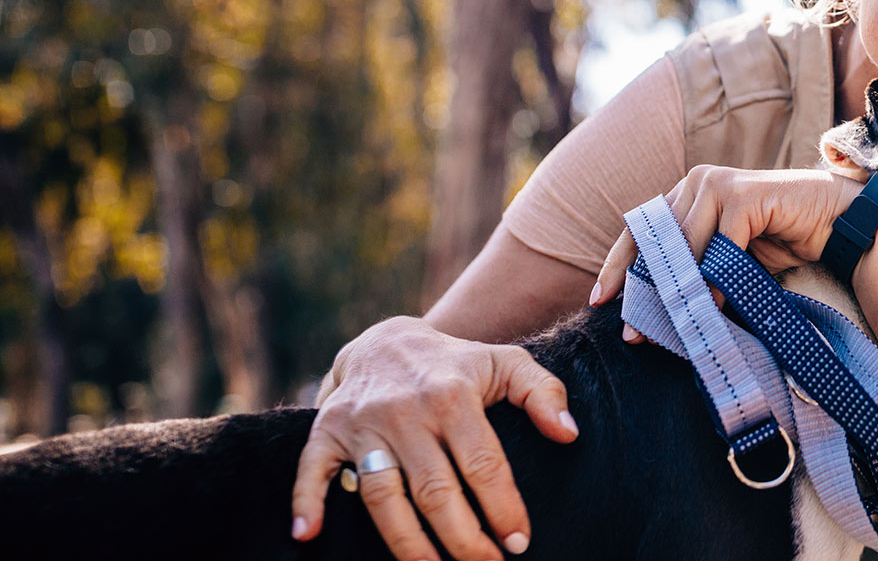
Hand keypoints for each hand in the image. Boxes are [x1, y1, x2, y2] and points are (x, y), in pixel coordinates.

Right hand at [290, 316, 579, 560]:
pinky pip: (311, 470)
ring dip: (406, 543)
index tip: (518, 541)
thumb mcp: (507, 363)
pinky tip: (308, 535)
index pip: (483, 464)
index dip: (502, 508)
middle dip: (463, 539)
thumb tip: (568, 435)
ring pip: (383, 496)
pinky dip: (305, 502)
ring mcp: (363, 423)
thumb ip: (544, 394)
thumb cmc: (457, 364)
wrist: (387, 340)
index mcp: (454, 396)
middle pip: (435, 491)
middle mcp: (407, 412)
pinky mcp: (326, 431)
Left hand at [586, 166, 857, 341]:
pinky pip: (721, 244)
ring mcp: (719, 183)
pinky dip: (716, 278)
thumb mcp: (726, 260)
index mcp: (686, 193)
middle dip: (645, 290)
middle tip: (635, 332)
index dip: (618, 265)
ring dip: (680, 290)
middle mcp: (696, 181)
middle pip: (657, 241)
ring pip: (685, 244)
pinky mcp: (745, 194)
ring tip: (673, 327)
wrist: (833, 222)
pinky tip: (713, 306)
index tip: (600, 300)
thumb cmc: (779, 241)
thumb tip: (652, 314)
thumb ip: (693, 271)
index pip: (640, 230)